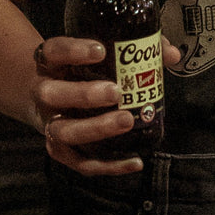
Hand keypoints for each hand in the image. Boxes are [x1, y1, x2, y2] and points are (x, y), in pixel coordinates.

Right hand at [32, 35, 180, 176]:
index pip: (55, 51)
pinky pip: (79, 162)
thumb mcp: (97, 52)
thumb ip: (136, 48)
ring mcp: (49, 122)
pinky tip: (134, 161)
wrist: (43, 97)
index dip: (74, 51)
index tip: (101, 50)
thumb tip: (171, 55)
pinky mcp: (60, 148)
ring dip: (95, 129)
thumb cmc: (81, 70)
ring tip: (126, 121)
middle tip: (115, 92)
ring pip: (63, 131)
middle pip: (52, 93)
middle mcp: (44, 92)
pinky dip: (107, 165)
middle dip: (83, 94)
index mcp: (51, 62)